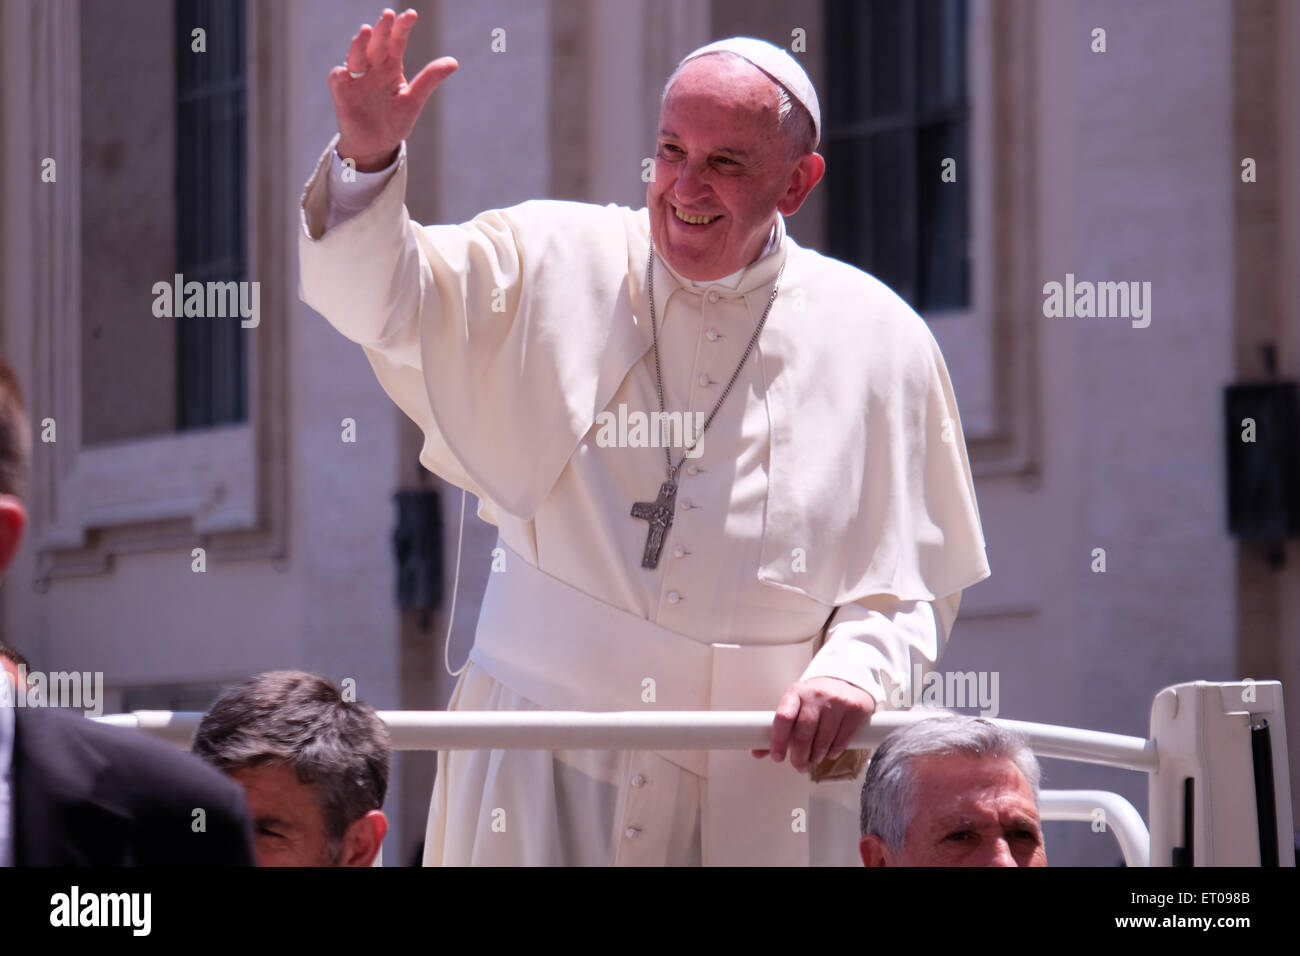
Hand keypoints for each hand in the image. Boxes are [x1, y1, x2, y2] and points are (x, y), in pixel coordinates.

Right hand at [330, 8, 458, 170]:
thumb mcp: (413, 100)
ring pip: (356, 56)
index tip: (411, 14)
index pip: (396, 42)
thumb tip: (454, 62)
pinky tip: (345, 72)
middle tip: (388, 15)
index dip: (402, 28)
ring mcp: (356, 79)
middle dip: (381, 30)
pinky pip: (338, 79)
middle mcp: (372, 68)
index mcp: (390, 67)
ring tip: (366, 31)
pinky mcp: (342, 93)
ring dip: (360, 44)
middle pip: (376, 45)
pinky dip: (340, 74)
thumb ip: (429, 80)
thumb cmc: (394, 121)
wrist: (376, 146)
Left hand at [754, 676, 875, 772]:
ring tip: (812, 759)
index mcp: (796, 692)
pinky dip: (832, 752)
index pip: (783, 717)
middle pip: (803, 733)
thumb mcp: (796, 705)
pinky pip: (841, 741)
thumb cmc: (816, 698)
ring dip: (815, 756)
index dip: (778, 741)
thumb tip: (757, 751)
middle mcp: (816, 695)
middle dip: (799, 756)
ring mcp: (837, 702)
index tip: (777, 757)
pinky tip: (828, 752)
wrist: (847, 682)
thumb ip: (779, 728)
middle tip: (798, 765)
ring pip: (823, 740)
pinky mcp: (855, 711)